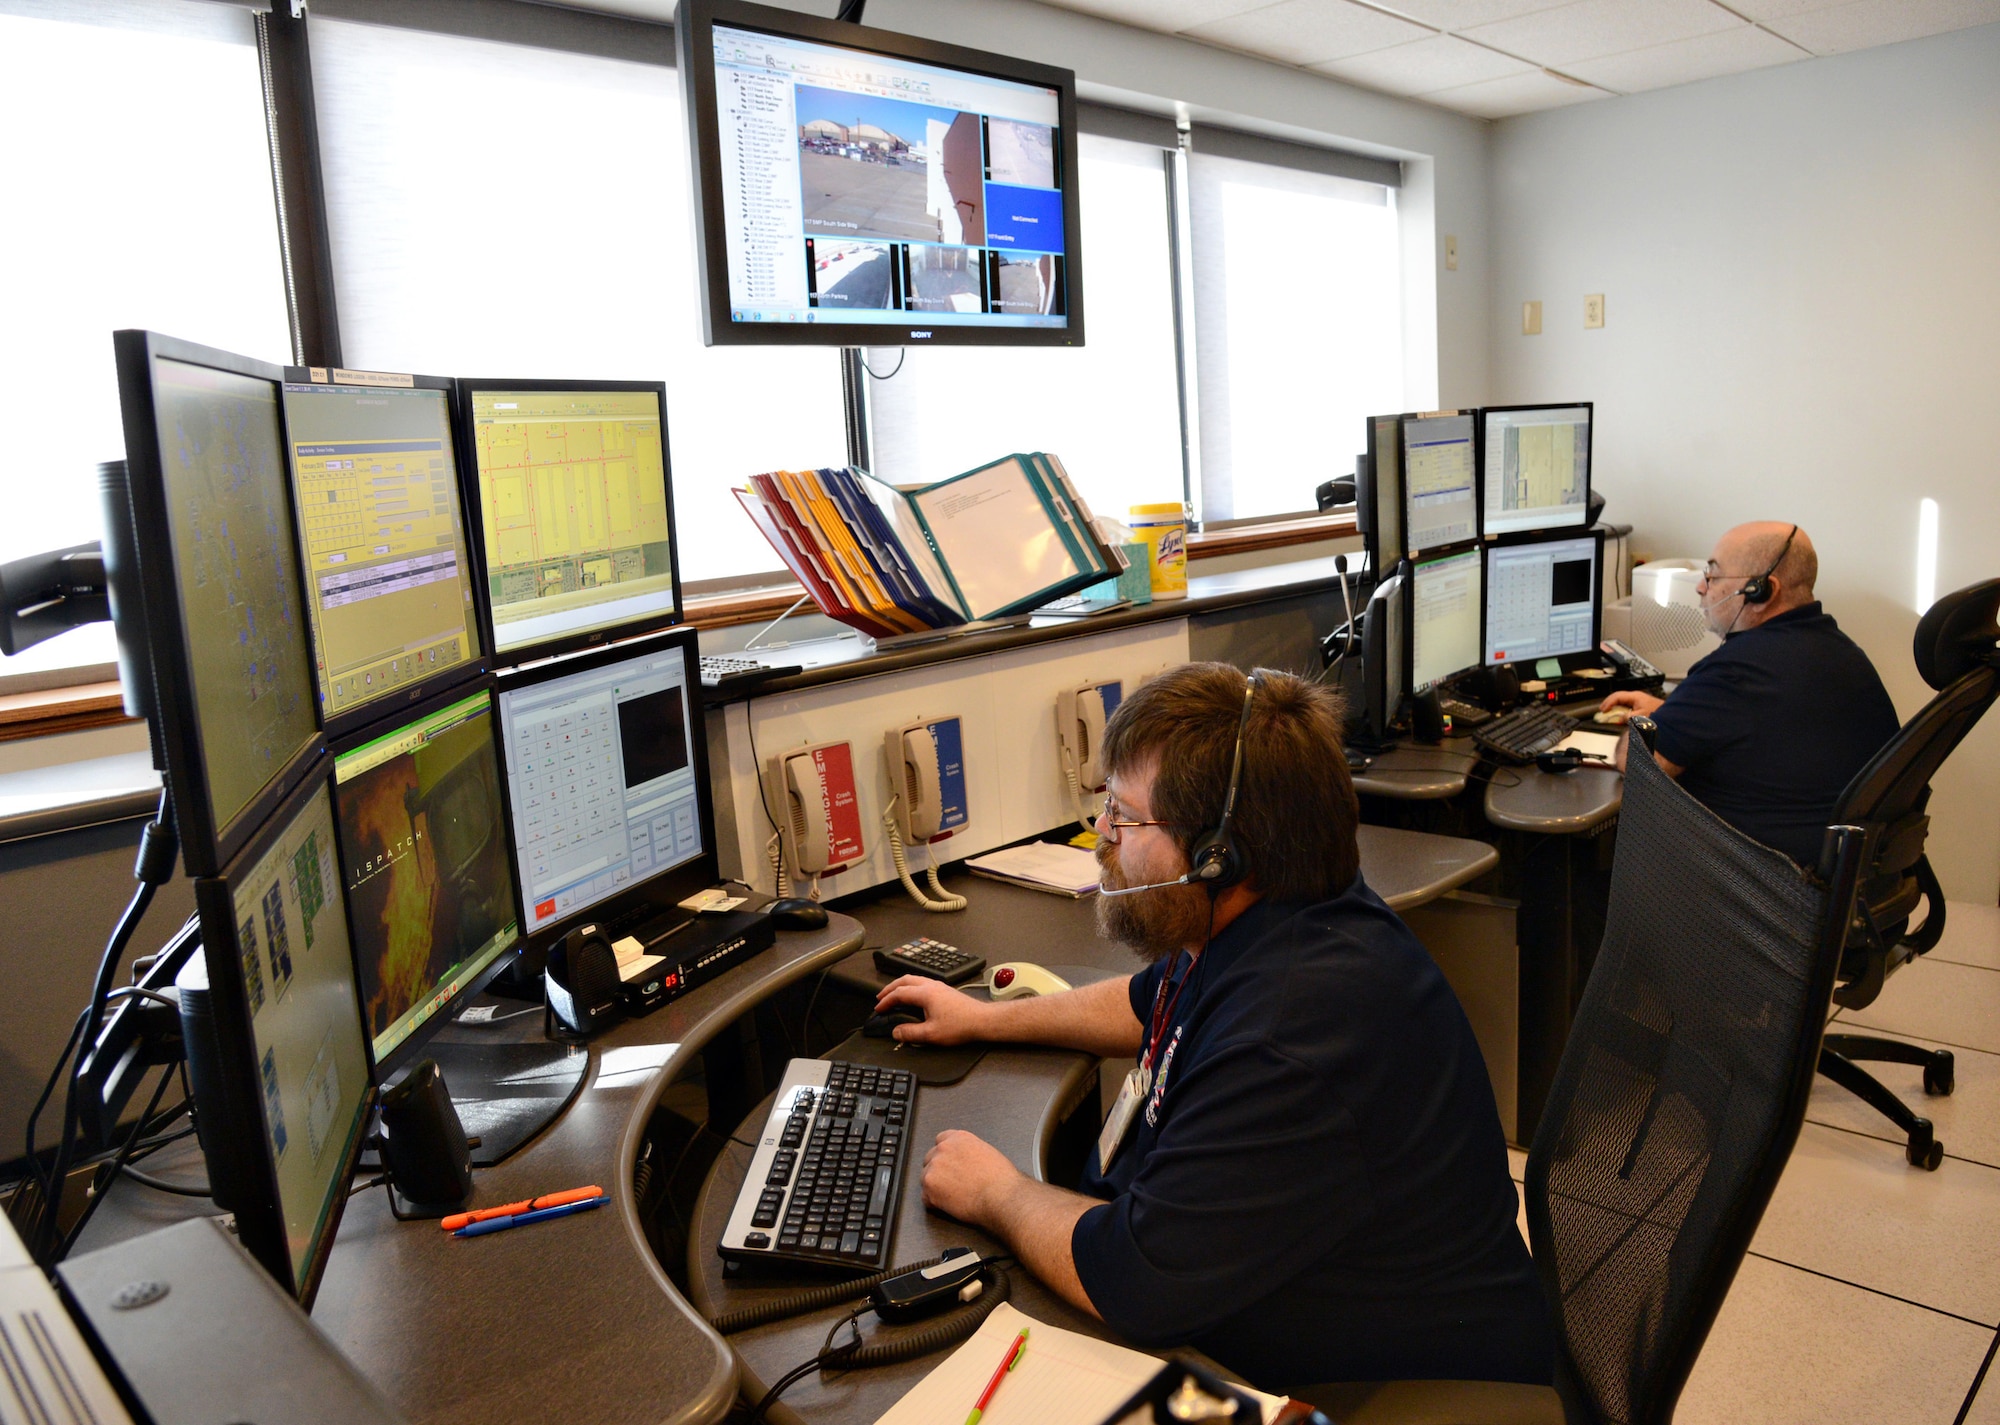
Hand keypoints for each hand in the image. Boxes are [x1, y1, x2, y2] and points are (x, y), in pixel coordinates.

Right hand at [873, 975, 991, 1044]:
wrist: (982, 1020)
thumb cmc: (960, 1026)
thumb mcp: (931, 1034)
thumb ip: (910, 1033)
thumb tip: (896, 1032)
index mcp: (925, 994)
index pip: (899, 993)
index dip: (886, 1001)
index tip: (878, 1009)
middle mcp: (931, 985)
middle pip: (905, 980)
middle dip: (890, 988)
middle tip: (881, 997)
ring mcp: (939, 986)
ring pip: (914, 979)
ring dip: (901, 986)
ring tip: (894, 995)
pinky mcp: (946, 990)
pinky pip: (923, 982)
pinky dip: (911, 987)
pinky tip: (913, 996)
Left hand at [921, 1129, 1020, 1226]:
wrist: (1000, 1196)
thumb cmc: (1000, 1179)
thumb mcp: (987, 1152)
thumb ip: (968, 1151)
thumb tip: (963, 1161)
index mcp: (958, 1138)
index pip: (941, 1140)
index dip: (945, 1154)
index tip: (949, 1163)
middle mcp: (943, 1150)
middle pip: (930, 1159)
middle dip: (939, 1170)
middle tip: (952, 1182)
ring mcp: (934, 1168)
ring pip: (926, 1177)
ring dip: (936, 1186)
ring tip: (954, 1195)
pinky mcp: (930, 1188)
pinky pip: (926, 1197)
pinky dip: (935, 1203)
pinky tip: (950, 1204)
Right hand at [1600, 689, 1663, 716]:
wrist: (1670, 715)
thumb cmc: (1658, 713)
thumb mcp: (1641, 717)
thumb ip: (1628, 717)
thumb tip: (1619, 718)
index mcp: (1635, 696)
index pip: (1617, 696)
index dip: (1608, 703)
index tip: (1603, 710)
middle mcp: (1636, 697)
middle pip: (1618, 698)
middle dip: (1609, 704)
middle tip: (1602, 711)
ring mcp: (1638, 701)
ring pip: (1622, 702)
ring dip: (1615, 708)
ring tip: (1609, 714)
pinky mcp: (1641, 706)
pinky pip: (1628, 706)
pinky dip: (1621, 711)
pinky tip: (1620, 716)